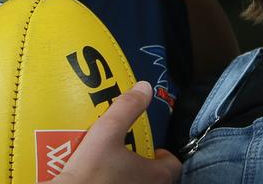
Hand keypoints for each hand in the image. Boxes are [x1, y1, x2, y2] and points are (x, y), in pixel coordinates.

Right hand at [51, 81, 181, 183]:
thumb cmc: (90, 174)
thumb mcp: (107, 132)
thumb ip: (127, 108)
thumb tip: (144, 88)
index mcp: (155, 177)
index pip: (172, 166)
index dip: (164, 155)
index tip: (152, 149)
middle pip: (154, 177)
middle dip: (144, 164)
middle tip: (129, 153)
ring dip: (129, 175)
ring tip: (112, 163)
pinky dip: (114, 183)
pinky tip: (98, 177)